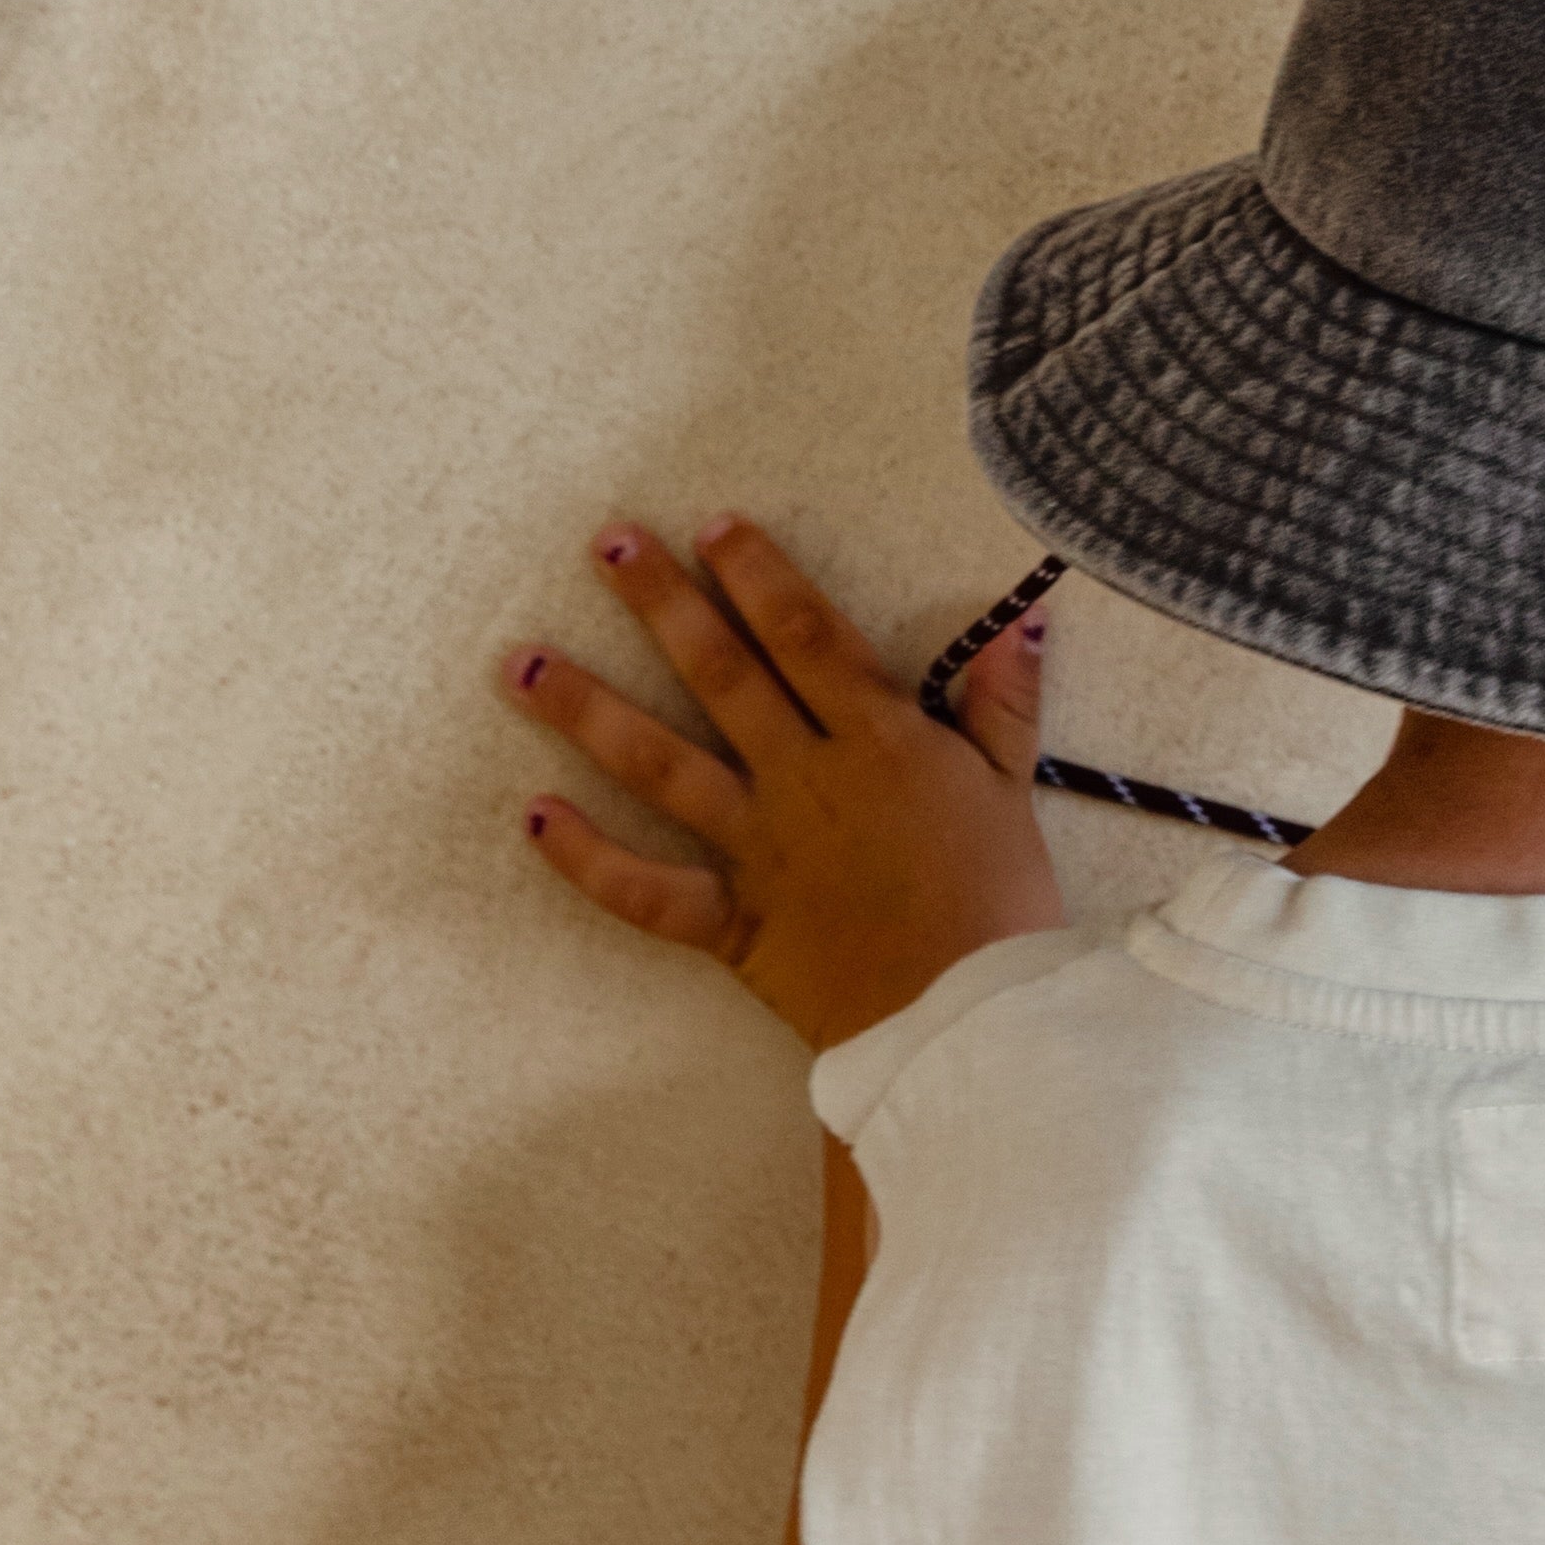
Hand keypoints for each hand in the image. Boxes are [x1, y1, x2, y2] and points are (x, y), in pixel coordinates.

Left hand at [500, 514, 1068, 1056]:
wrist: (968, 1018)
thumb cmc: (1001, 904)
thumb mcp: (1013, 790)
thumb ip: (1005, 704)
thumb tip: (1023, 622)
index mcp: (879, 740)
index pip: (806, 635)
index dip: (757, 575)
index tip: (713, 526)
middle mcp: (805, 779)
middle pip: (720, 675)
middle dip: (661, 603)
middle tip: (607, 543)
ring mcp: (759, 849)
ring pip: (660, 766)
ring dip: (586, 710)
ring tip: (521, 663)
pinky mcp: (732, 922)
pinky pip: (646, 890)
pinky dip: (586, 859)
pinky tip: (532, 816)